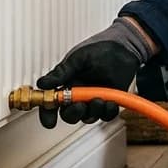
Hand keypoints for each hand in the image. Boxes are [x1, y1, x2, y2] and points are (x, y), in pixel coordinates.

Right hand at [34, 17, 154, 127]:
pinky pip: (106, 115)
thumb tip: (42, 83)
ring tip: (99, 99)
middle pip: (69, 114)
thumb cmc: (101, 47)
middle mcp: (79, 93)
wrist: (125, 46)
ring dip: (92, 112)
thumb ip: (61, 73)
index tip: (50, 121)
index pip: (52, 102)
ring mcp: (94, 98)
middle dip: (73, 114)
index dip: (48, 114)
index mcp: (67, 82)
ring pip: (88, 116)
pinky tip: (111, 102)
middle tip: (80, 105)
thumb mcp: (78, 58)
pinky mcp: (109, 101)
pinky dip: (108, 112)